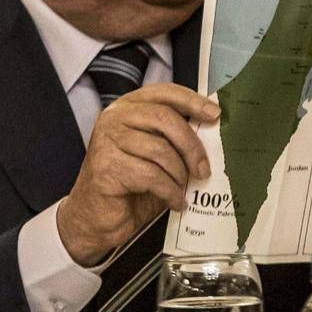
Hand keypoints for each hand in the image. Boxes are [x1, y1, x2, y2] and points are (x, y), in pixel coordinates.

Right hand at [57, 83, 219, 265]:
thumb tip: (212, 130)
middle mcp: (114, 118)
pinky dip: (170, 192)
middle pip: (165, 119)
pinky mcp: (106, 167)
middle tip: (204, 169)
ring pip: (160, 150)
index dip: (192, 101)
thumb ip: (174, 138)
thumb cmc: (130, 185)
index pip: (164, 93)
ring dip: (179, 175)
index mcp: (127, 108)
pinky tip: (174, 202)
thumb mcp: (155, 155)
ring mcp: (106, 141)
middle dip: (191, 145)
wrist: (97, 217)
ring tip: (183, 190)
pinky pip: (151, 175)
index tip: (214, 114)